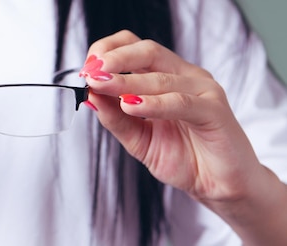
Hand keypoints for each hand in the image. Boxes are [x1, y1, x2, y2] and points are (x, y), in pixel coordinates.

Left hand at [81, 30, 262, 202]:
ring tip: (101, 85)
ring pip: (160, 78)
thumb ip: (115, 119)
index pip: (136, 47)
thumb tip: (90, 96)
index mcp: (167, 76)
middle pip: (148, 52)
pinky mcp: (215, 110)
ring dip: (125, 81)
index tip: (86, 68)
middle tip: (90, 72)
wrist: (219, 186)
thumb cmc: (183, 158)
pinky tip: (131, 106)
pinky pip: (180, 102)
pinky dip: (154, 103)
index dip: (109, 51)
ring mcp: (203, 90)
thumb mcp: (138, 139)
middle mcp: (186, 77)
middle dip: (114, 60)